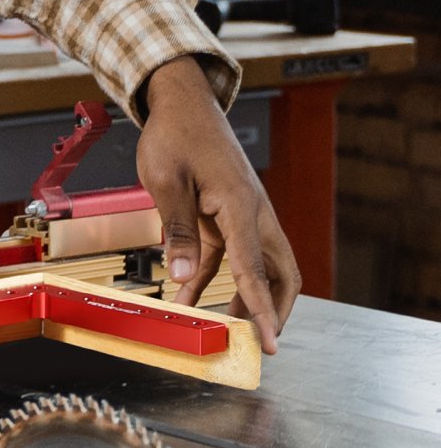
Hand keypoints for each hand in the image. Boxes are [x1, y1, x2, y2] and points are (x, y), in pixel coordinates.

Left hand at [135, 57, 300, 354]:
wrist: (181, 105)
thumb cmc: (176, 136)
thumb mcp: (166, 183)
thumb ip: (178, 230)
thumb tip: (184, 276)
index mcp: (241, 207)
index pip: (256, 270)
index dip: (262, 311)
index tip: (269, 342)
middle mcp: (252, 214)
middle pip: (280, 273)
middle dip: (272, 309)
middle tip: (258, 342)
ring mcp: (241, 216)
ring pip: (257, 267)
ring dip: (243, 298)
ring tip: (222, 329)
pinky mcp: (225, 216)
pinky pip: (227, 257)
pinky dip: (212, 280)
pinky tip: (187, 299)